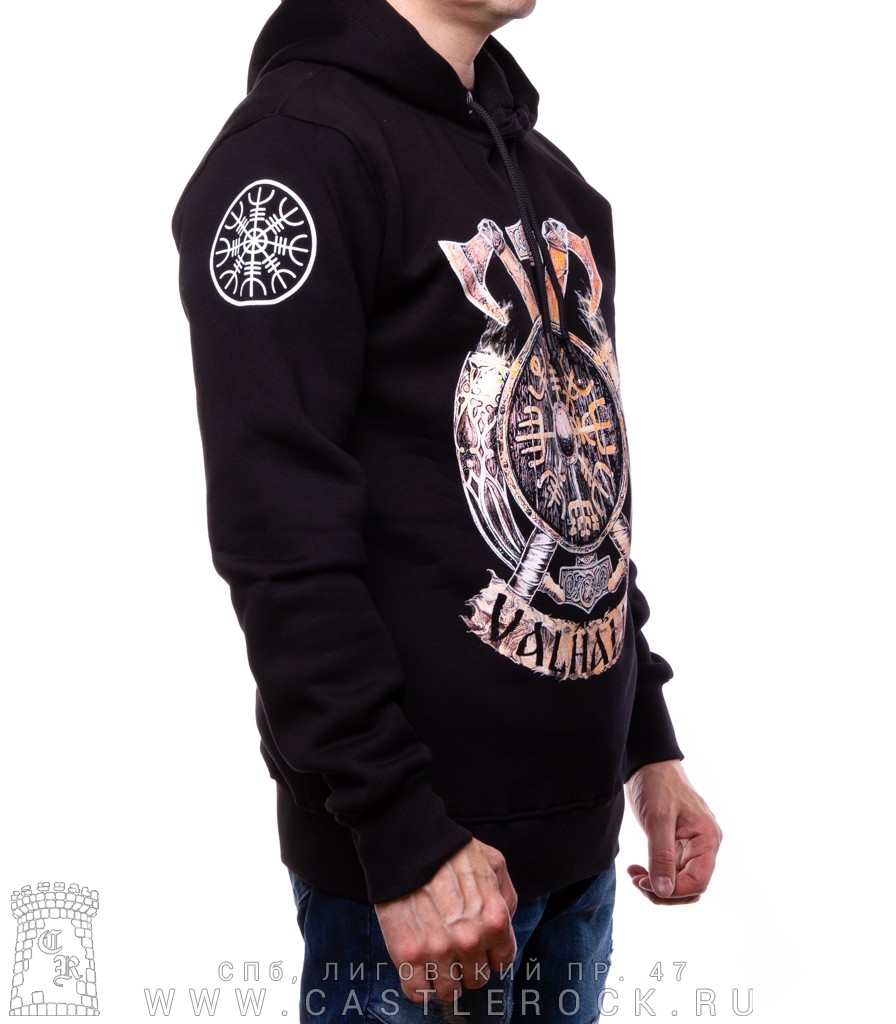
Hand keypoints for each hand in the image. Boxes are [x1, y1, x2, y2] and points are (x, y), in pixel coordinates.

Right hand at [374, 837, 517, 1004]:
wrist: (408, 844)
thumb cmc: (450, 851)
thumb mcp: (493, 862)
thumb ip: (506, 895)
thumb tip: (507, 918)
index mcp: (494, 920)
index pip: (502, 961)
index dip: (491, 955)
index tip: (480, 949)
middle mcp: (470, 940)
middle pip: (476, 978)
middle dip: (468, 966)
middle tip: (455, 950)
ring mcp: (439, 950)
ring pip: (449, 990)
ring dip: (444, 979)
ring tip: (437, 962)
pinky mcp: (409, 955)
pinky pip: (418, 991)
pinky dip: (419, 987)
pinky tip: (419, 971)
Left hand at [625, 759, 721, 905]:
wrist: (649, 763)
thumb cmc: (658, 784)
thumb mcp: (658, 820)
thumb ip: (662, 857)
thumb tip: (664, 891)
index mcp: (707, 839)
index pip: (698, 882)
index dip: (673, 890)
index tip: (645, 882)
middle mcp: (704, 846)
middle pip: (690, 887)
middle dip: (664, 891)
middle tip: (636, 879)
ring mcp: (691, 847)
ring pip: (680, 883)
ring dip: (658, 886)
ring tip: (635, 874)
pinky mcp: (677, 846)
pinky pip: (671, 872)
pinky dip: (655, 876)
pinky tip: (637, 868)